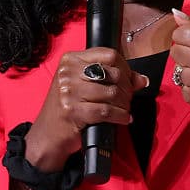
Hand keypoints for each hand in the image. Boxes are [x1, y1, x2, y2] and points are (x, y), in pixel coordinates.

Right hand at [24, 48, 148, 171]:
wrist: (48, 135)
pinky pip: (108, 111)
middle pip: (114, 73)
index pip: (109, 54)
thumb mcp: (84, 86)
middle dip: (127, 88)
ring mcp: (69, 92)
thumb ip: (111, 78)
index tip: (129, 79)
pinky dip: (121, 116)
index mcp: (70, 60)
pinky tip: (123, 118)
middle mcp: (68, 73)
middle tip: (128, 98)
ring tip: (125, 109)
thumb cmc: (67, 108)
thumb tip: (141, 79)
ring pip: (113, 92)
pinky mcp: (74, 111)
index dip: (125, 67)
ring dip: (125, 104)